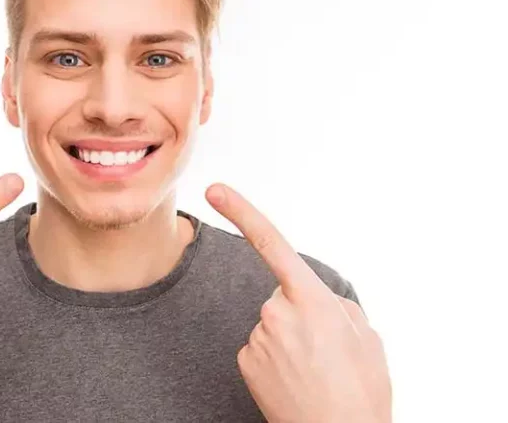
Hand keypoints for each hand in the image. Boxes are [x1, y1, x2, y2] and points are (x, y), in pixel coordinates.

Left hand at [206, 183, 391, 422]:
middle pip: (282, 296)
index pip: (272, 244)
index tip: (215, 190)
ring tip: (315, 371)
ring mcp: (258, 337)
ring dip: (290, 340)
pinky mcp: (245, 360)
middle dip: (301, 314)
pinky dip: (275, 358)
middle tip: (325, 352)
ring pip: (273, 324)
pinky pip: (261, 346)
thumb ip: (337, 305)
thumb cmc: (361, 391)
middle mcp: (277, 312)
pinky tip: (294, 379)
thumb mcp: (366, 337)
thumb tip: (317, 302)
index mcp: (311, 300)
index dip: (242, 212)